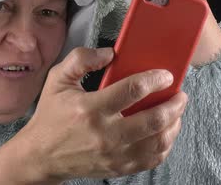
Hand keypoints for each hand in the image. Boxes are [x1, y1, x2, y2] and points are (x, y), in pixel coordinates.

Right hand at [18, 47, 187, 182]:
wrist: (41, 156)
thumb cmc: (51, 118)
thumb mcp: (58, 80)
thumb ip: (81, 59)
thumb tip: (109, 53)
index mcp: (90, 109)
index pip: (132, 91)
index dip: (155, 80)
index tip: (165, 75)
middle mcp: (104, 134)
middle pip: (153, 120)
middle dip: (174, 104)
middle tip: (180, 94)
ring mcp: (113, 154)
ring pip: (158, 142)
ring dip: (174, 124)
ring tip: (176, 111)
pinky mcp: (118, 168)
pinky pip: (152, 159)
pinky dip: (165, 145)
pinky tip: (166, 132)